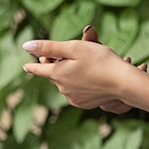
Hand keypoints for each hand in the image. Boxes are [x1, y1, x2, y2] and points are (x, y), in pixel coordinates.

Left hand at [23, 37, 144, 109]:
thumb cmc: (100, 60)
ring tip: (86, 64)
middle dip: (59, 64)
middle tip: (71, 53)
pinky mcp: (84, 103)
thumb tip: (26, 45)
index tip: (26, 66)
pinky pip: (75, 92)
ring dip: (70, 74)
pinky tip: (91, 78)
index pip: (39, 69)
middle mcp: (62, 88)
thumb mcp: (73, 48)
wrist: (122, 82)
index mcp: (57, 74)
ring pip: (65, 83)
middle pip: (54, 74)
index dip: (32, 65)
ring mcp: (73, 98)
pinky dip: (79, 84)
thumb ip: (49, 47)